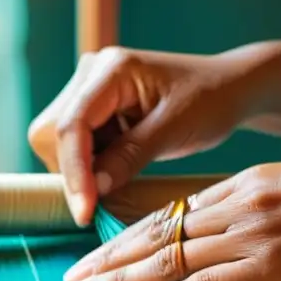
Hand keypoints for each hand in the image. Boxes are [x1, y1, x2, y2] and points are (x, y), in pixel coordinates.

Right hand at [27, 46, 253, 225]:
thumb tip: (94, 189)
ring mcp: (87, 88)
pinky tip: (122, 161)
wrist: (227, 88)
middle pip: (53, 133)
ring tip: (126, 166)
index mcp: (112, 69)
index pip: (72, 125)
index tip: (85, 212)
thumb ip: (131, 156)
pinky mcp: (91, 106)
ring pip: (57, 142)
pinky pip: (73, 144)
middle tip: (106, 196)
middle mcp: (90, 72)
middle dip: (74, 171)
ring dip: (83, 168)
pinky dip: (91, 163)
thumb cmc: (210, 101)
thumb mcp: (175, 131)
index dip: (75, 172)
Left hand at [62, 159, 280, 280]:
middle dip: (108, 262)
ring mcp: (249, 240)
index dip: (128, 241)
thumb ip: (255, 212)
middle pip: (156, 239)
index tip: (99, 256)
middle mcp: (234, 210)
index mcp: (240, 189)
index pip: (169, 218)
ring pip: (170, 262)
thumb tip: (226, 237)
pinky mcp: (268, 271)